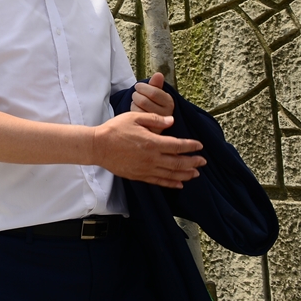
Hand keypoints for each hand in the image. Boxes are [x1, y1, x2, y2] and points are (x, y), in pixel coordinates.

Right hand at [90, 111, 205, 188]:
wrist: (98, 147)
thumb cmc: (115, 129)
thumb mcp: (134, 117)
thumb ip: (154, 119)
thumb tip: (171, 121)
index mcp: (152, 142)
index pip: (177, 146)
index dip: (190, 146)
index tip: (199, 146)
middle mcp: (152, 158)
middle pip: (178, 163)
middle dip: (193, 162)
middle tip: (203, 162)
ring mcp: (146, 169)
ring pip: (171, 174)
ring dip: (186, 174)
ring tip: (196, 174)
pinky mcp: (139, 176)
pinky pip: (159, 181)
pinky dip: (171, 183)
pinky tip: (179, 183)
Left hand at [130, 72, 173, 124]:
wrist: (153, 121)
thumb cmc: (154, 103)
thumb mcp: (157, 93)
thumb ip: (156, 84)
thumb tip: (159, 74)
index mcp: (169, 102)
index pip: (154, 93)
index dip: (143, 87)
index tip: (138, 86)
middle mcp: (166, 113)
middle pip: (144, 100)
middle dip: (137, 94)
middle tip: (136, 93)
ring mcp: (157, 122)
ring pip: (139, 107)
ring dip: (134, 101)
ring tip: (136, 101)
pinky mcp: (149, 128)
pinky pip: (136, 114)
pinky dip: (133, 108)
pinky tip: (136, 108)